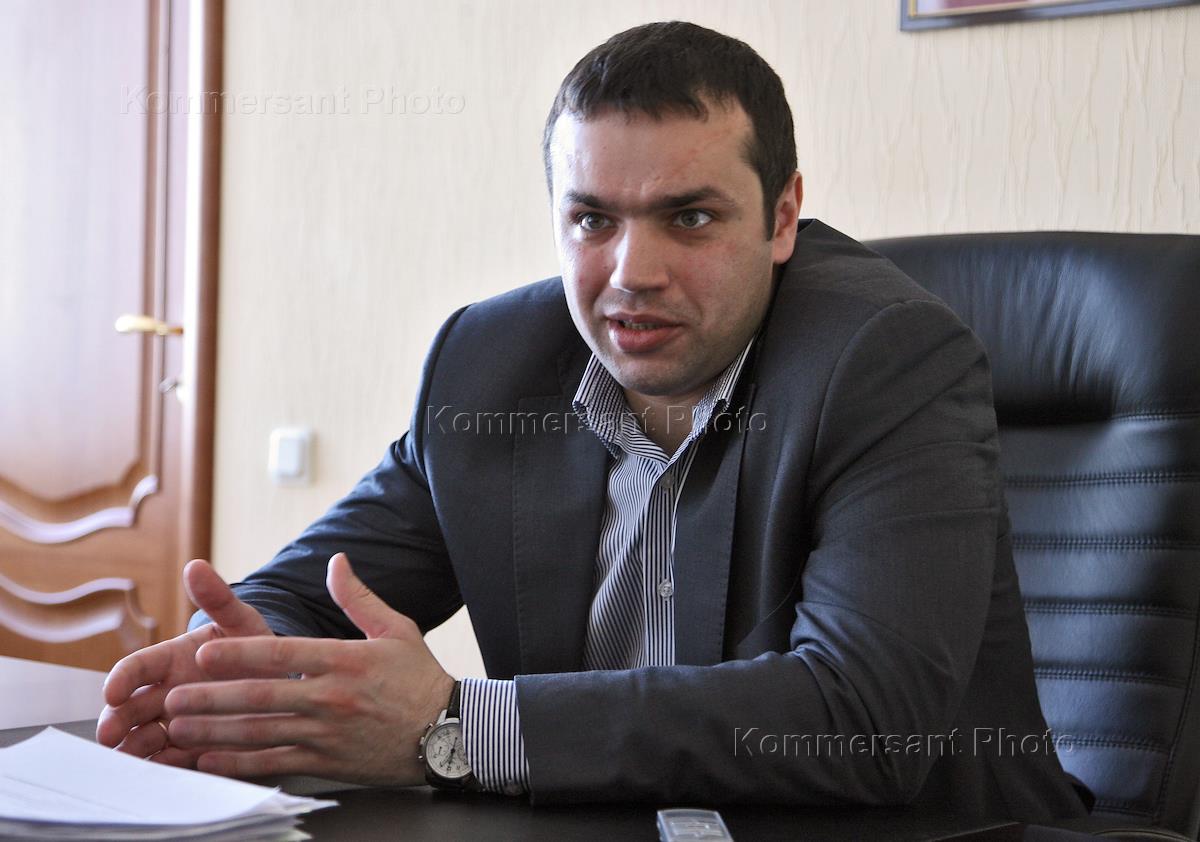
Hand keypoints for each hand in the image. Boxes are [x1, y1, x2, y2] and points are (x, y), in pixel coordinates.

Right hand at [96, 559, 273, 764]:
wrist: (283, 682)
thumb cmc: (255, 647)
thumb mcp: (241, 621)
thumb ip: (217, 599)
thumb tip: (195, 565)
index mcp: (170, 660)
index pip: (136, 667)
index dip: (120, 678)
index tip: (112, 690)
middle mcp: (167, 693)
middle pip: (130, 709)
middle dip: (116, 721)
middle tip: (109, 734)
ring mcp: (178, 722)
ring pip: (144, 738)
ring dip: (134, 749)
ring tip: (130, 758)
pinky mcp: (195, 749)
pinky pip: (173, 762)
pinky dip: (165, 767)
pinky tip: (165, 772)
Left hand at [159, 552, 455, 785]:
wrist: (449, 732)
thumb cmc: (420, 678)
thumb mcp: (396, 628)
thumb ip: (358, 597)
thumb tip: (336, 561)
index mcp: (345, 660)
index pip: (281, 653)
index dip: (238, 653)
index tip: (203, 650)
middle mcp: (331, 697)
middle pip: (260, 696)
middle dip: (211, 698)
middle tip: (172, 698)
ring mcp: (327, 733)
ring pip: (260, 733)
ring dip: (214, 732)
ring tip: (178, 729)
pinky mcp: (328, 762)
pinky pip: (275, 763)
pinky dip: (239, 764)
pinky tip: (210, 761)